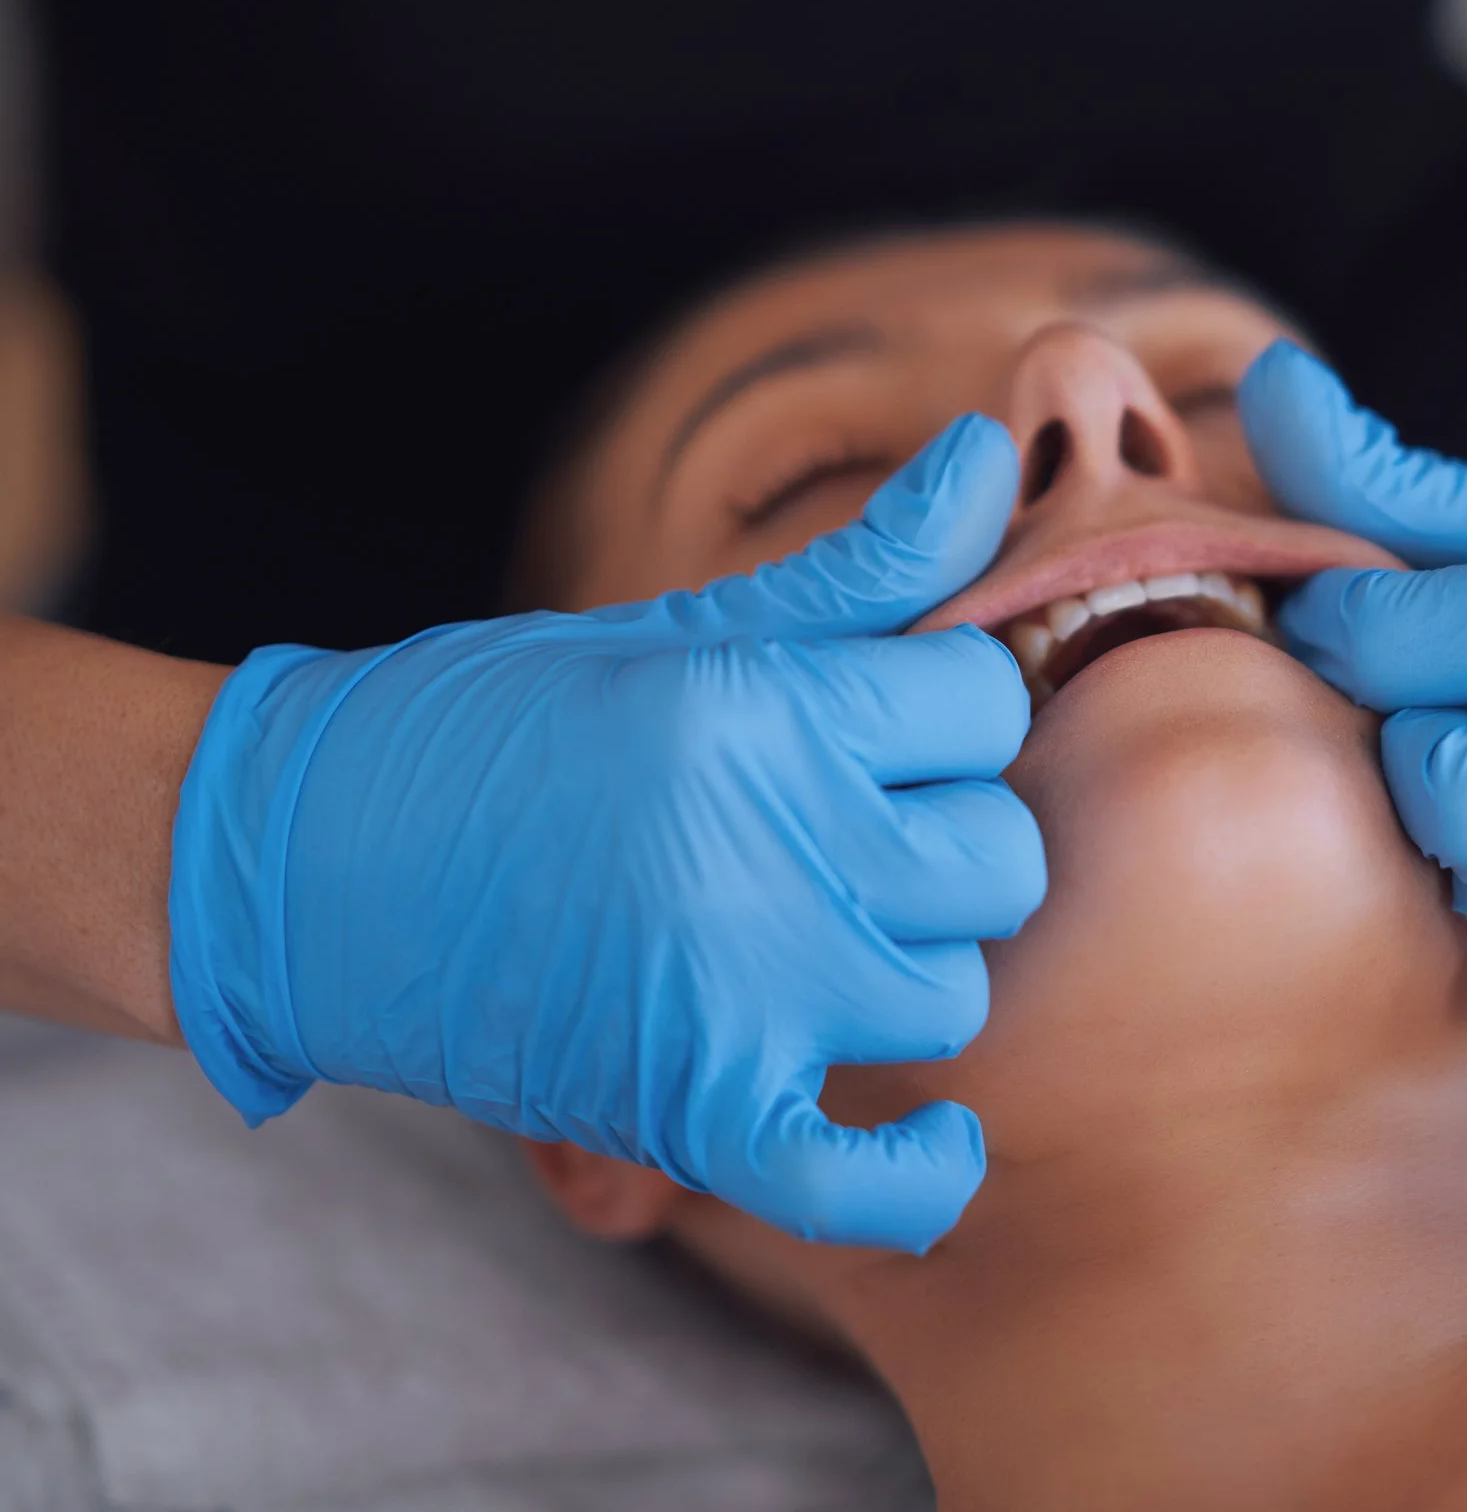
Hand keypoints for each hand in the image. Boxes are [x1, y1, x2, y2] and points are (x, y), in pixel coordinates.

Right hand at [167, 415, 1041, 1250]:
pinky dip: (913, 1177)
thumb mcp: (687, 625)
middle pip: (1001, 858)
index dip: (949, 716)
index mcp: (767, 708)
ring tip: (815, 933)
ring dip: (905, 970)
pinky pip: (865, 1183)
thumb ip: (864, 565)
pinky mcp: (688, 1110)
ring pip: (952, 993)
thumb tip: (996, 445)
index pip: (989, 707)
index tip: (886, 730)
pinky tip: (934, 1135)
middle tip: (859, 832)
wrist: (303, 856)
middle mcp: (772, 847)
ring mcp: (736, 992)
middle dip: (949, 840)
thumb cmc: (501, 719)